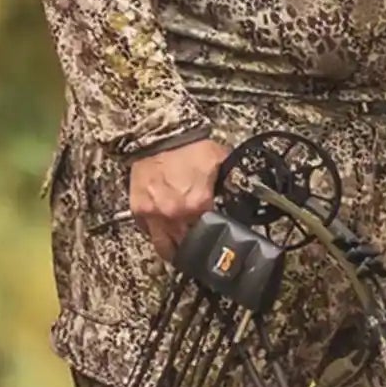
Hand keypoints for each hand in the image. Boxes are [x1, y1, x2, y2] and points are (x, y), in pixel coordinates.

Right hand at [129, 135, 231, 256]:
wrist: (159, 134)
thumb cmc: (187, 146)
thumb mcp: (220, 161)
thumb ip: (231, 182)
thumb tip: (246, 194)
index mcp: (198, 204)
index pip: (211, 233)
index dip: (216, 237)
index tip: (218, 239)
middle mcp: (175, 214)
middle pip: (187, 246)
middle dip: (195, 248)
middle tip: (200, 248)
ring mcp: (154, 214)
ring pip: (164, 247)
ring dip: (173, 251)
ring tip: (180, 252)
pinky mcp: (139, 209)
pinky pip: (147, 231)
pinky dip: (155, 233)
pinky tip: (164, 229)